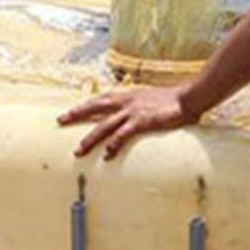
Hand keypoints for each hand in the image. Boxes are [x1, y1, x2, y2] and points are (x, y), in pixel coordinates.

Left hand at [57, 85, 201, 159]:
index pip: (101, 98)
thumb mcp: (153, 98)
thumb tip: (140, 113)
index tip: (72, 110)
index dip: (85, 104)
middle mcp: (127, 101)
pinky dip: (113, 145)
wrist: (189, 97)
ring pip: (104, 125)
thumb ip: (142, 104)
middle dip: (76, 114)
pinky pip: (122, 135)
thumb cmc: (174, 99)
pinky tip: (106, 155)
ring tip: (78, 150)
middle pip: (95, 107)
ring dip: (90, 138)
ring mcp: (133, 111)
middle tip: (60, 120)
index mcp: (128, 94)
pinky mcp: (141, 122)